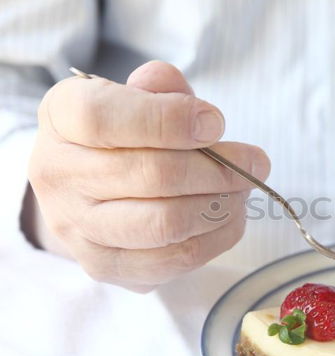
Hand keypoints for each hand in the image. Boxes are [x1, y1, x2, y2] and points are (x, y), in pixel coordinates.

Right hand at [27, 61, 269, 291]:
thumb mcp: (136, 96)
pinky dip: (216, 237)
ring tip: (243, 188)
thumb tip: (184, 96)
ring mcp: (77, 228)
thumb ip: (161, 89)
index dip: (169, 120)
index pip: (104, 118)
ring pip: (166, 223)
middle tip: (256, 161)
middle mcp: (57, 175)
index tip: (216, 123)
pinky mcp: (105, 266)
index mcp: (61, 117)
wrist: (87, 191)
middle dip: (219, 168)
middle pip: (151, 175)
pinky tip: (229, 215)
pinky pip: (175, 259)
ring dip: (221, 205)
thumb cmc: (123, 135)